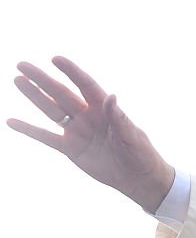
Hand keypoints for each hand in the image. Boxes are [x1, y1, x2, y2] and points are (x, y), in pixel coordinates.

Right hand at [8, 56, 174, 212]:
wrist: (138, 179)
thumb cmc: (141, 154)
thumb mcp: (132, 136)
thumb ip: (119, 117)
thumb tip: (112, 96)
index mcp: (105, 109)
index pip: (85, 85)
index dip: (72, 72)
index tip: (56, 59)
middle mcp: (88, 116)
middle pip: (61, 94)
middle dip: (42, 79)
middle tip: (22, 65)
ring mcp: (77, 131)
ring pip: (51, 110)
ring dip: (34, 96)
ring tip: (17, 80)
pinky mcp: (70, 148)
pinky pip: (46, 137)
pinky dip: (29, 130)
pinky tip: (11, 121)